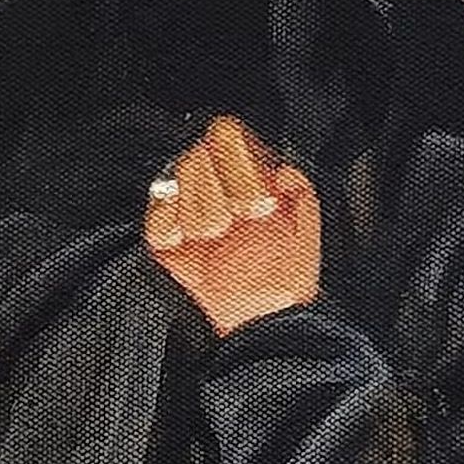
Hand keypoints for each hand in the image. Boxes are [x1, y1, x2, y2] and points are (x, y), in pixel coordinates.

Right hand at [144, 117, 320, 335]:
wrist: (256, 327)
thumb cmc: (283, 287)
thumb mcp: (307, 238)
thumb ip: (301, 196)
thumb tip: (282, 169)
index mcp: (250, 182)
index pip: (228, 137)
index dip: (238, 160)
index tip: (255, 199)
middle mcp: (217, 190)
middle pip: (199, 154)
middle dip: (223, 187)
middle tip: (241, 220)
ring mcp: (188, 211)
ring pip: (178, 178)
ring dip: (201, 208)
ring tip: (216, 237)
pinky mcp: (163, 238)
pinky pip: (157, 211)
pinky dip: (169, 219)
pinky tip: (187, 237)